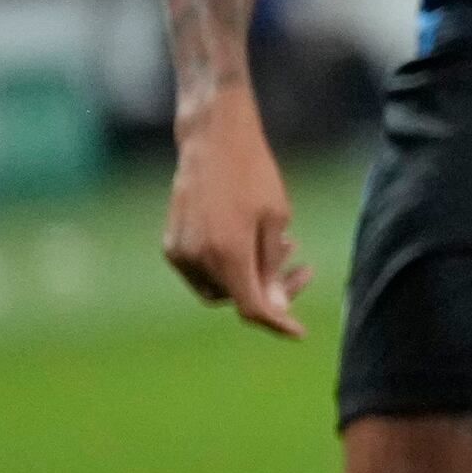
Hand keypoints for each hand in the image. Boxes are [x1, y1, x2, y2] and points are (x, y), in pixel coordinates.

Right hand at [163, 93, 306, 337]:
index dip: (277, 322)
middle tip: (301, 268)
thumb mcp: (276, 220)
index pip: (252, 307)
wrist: (212, 140)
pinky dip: (228, 266)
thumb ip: (272, 267)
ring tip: (283, 247)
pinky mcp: (171, 243)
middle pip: (236, 297)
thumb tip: (274, 307)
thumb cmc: (253, 174)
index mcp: (227, 254)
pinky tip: (250, 242)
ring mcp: (179, 252)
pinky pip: (202, 271)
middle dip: (270, 290)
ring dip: (250, 277)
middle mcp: (197, 258)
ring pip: (219, 287)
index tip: (298, 331)